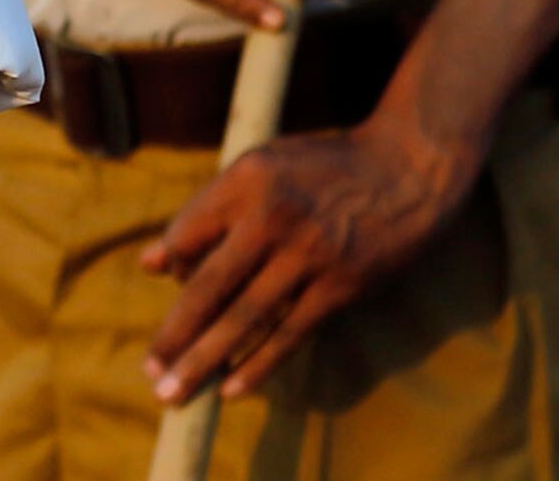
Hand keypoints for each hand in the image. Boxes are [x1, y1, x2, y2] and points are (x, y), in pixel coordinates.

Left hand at [143, 115, 479, 403]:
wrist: (409, 169)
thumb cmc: (323, 169)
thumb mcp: (261, 166)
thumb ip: (208, 211)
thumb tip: (151, 264)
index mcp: (247, 178)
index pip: (187, 234)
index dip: (170, 264)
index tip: (167, 284)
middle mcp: (273, 216)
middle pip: (209, 286)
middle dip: (175, 335)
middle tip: (149, 372)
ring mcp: (309, 254)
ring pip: (245, 318)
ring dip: (205, 359)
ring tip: (176, 392)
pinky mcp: (341, 285)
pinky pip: (290, 333)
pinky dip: (259, 364)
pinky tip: (231, 388)